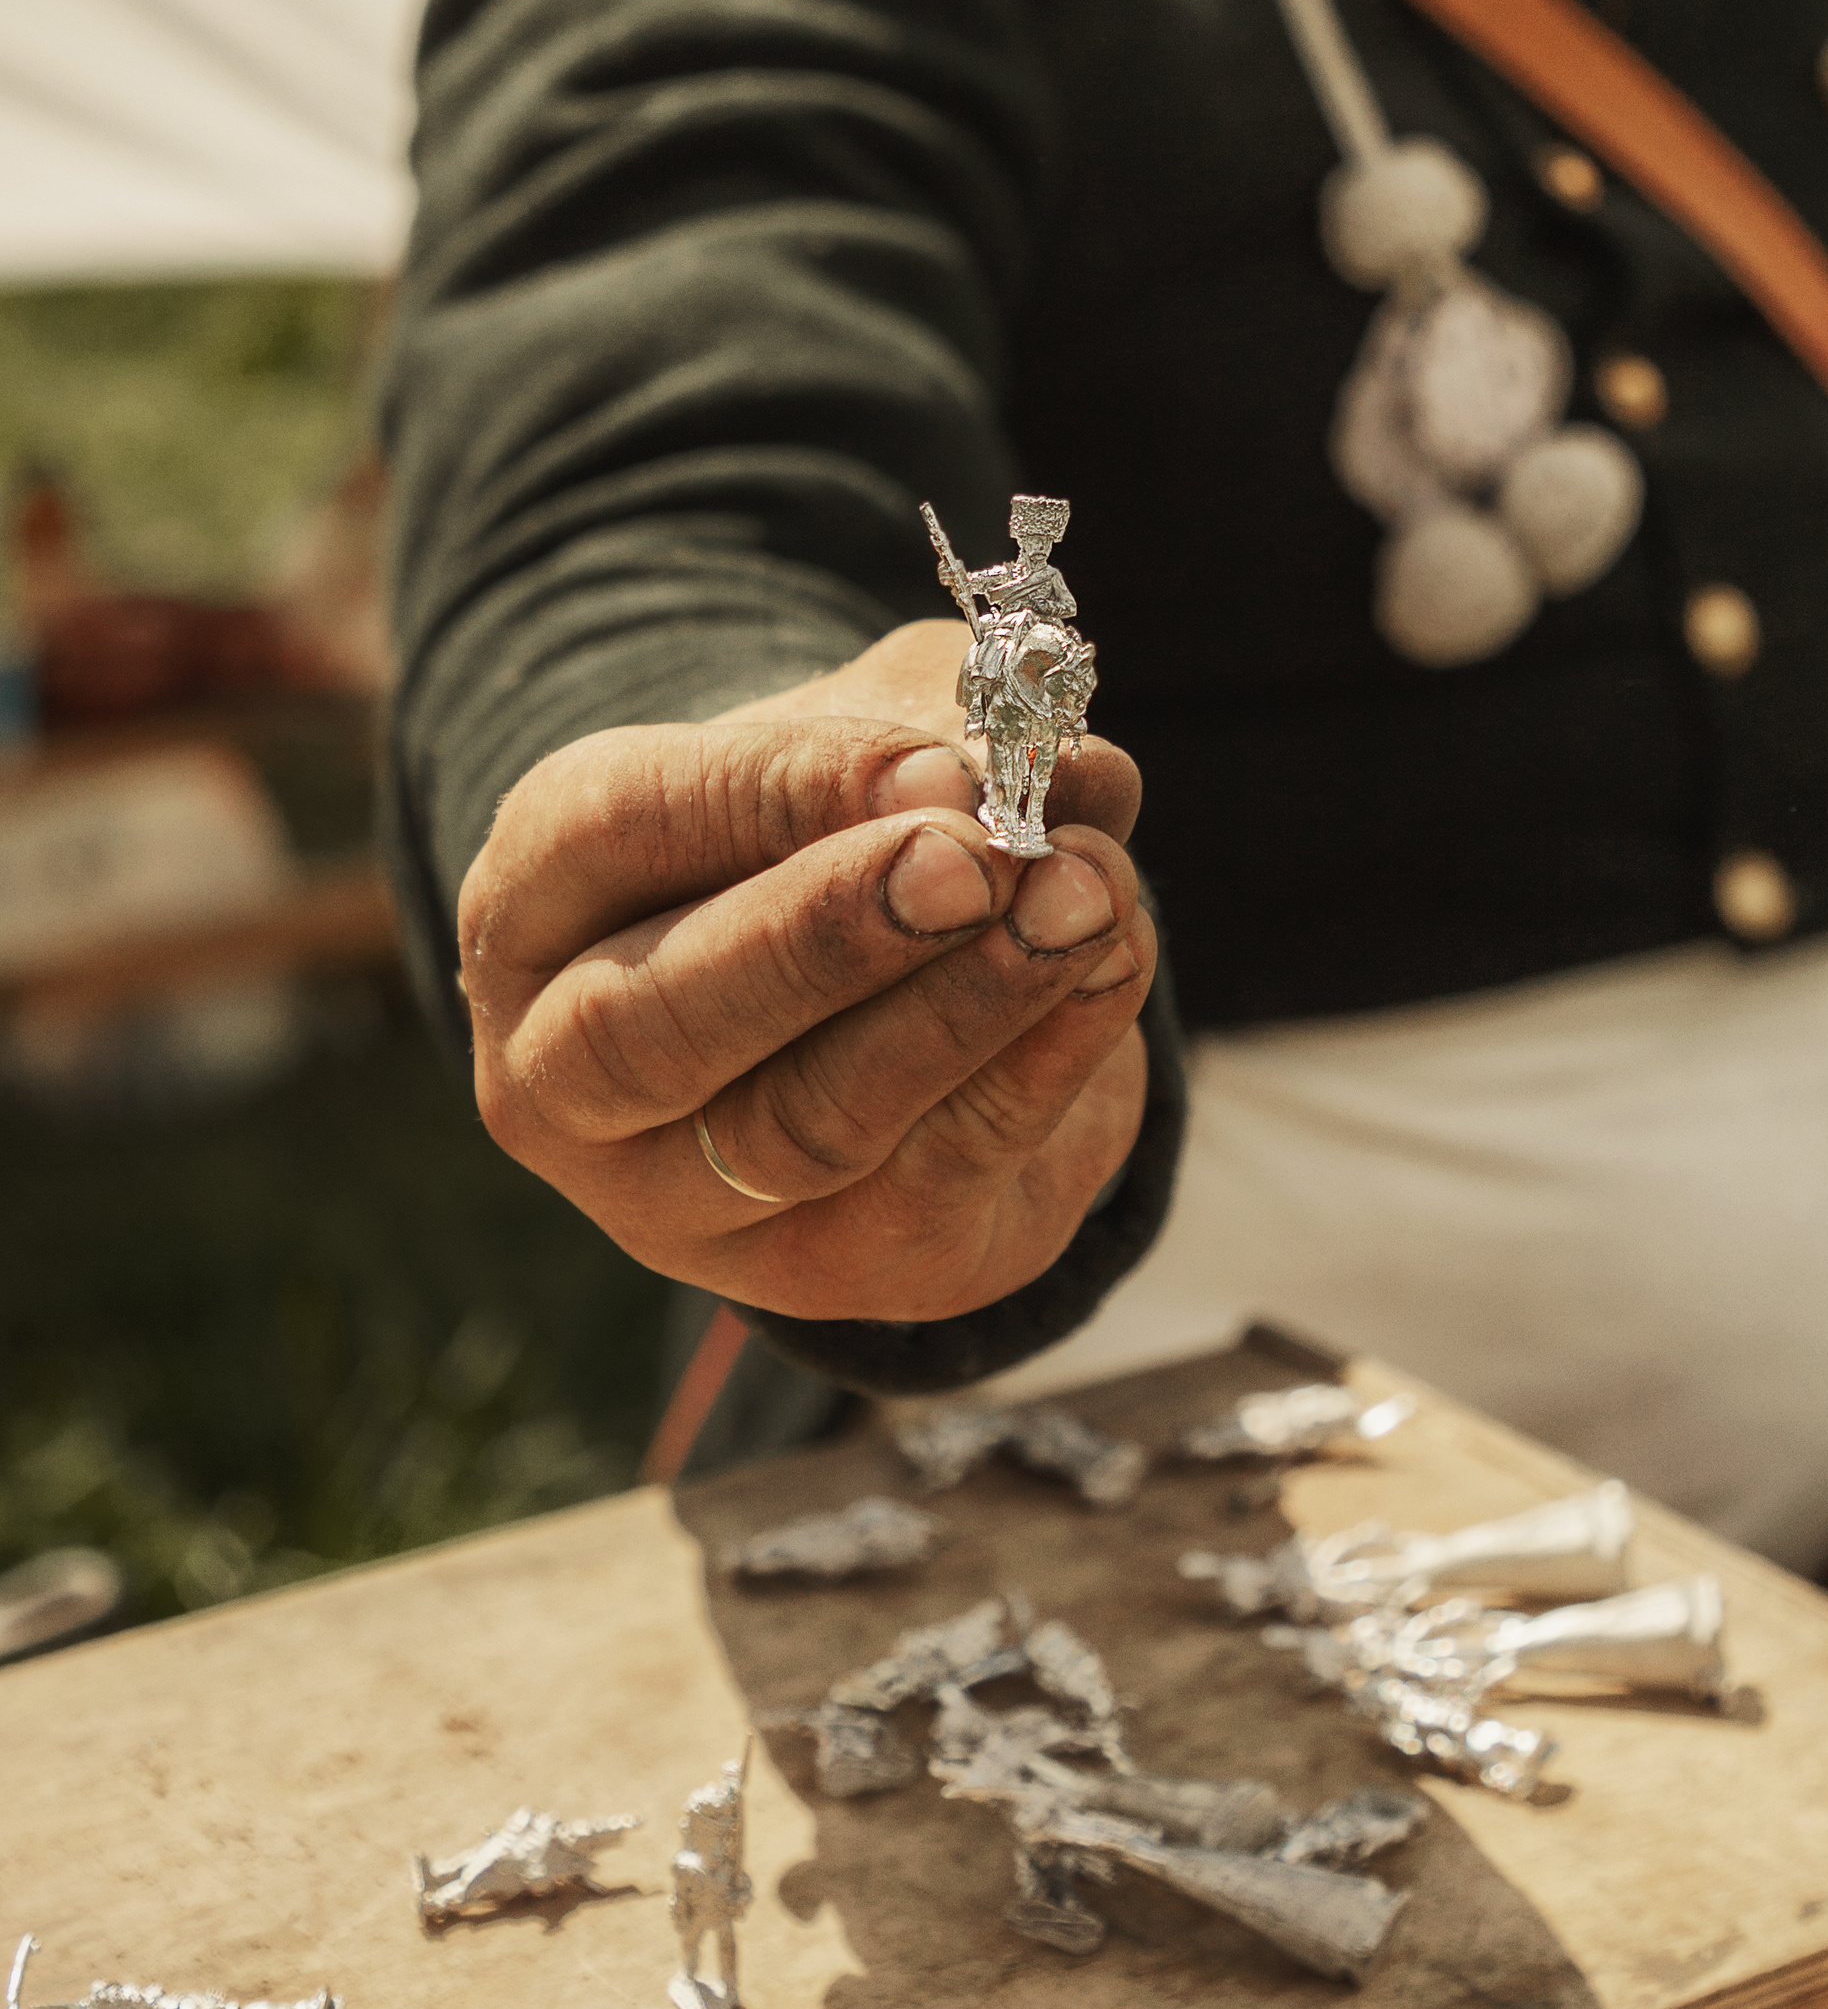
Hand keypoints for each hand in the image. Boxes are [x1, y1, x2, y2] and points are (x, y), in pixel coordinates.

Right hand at [455, 622, 1153, 1325]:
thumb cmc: (846, 826)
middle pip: (655, 1028)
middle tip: (980, 862)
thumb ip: (962, 735)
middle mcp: (561, 1075)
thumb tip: (1072, 774)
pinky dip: (1043, 1063)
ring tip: (1086, 899)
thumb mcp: (887, 735)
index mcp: (534, 901)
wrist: (894, 987)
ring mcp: (679, 1203)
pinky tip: (1112, 965)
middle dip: (828, 939)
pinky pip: (933, 1180)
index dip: (776, 793)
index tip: (938, 767)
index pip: (612, 832)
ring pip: (804, 1127)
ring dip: (965, 1007)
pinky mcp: (827, 1274)